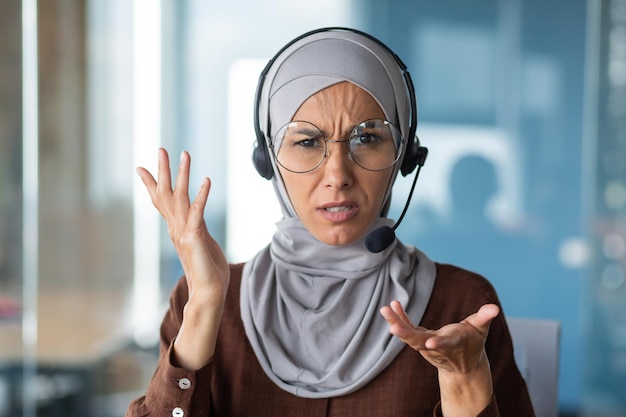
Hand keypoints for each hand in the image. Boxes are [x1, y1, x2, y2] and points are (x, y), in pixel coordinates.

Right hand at [136, 148, 229, 368]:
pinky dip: (202, 195)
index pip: (162, 201)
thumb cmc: (208, 270)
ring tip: (185, 154)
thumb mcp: (201, 243)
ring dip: (182, 175)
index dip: (152, 183)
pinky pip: (198, 212)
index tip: (140, 168)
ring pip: (180, 197)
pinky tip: (206, 180)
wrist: (209, 292)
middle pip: (166, 194)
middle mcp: (177, 227)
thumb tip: (195, 223)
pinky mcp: (195, 237)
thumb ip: (196, 230)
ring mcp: (184, 231)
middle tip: (160, 148)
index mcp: (177, 228)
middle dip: (163, 170)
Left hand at [380, 301, 498, 415]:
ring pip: (409, 337)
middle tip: (393, 328)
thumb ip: (484, 318)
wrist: (462, 365)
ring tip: (385, 309)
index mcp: (455, 343)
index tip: (429, 343)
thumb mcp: (480, 330)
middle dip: (406, 334)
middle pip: (419, 342)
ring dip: (396, 323)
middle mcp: (438, 347)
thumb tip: (494, 308)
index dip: (439, 343)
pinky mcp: (420, 340)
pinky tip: (393, 305)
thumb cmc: (472, 343)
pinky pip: (408, 329)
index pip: (446, 344)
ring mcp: (426, 345)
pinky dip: (400, 317)